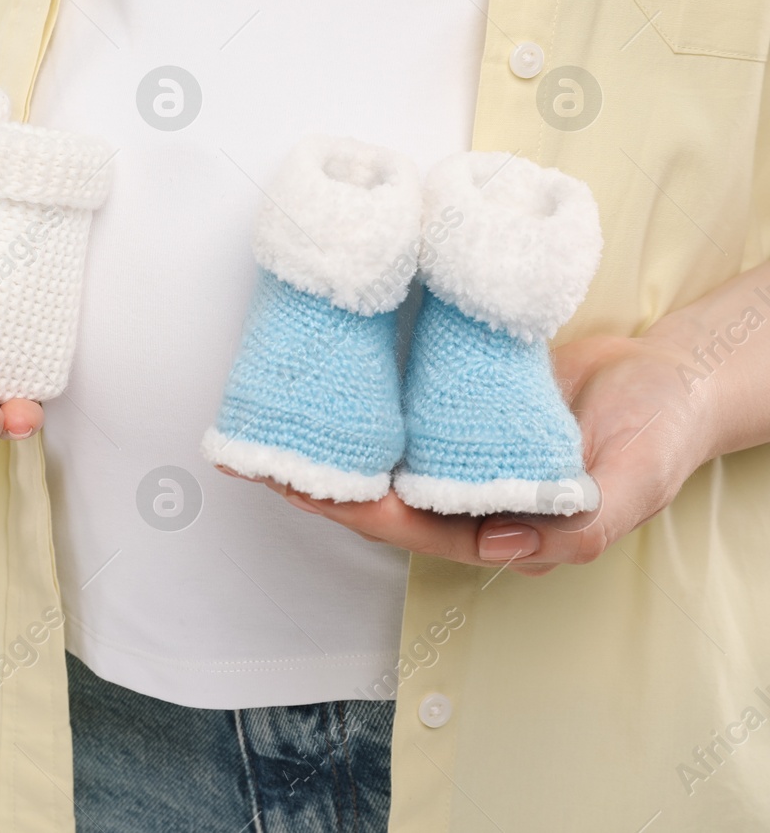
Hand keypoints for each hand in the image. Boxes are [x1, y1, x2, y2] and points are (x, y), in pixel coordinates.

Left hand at [219, 332, 715, 575]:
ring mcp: (455, 452)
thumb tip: (499, 543)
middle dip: (310, 479)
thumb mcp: (632, 485)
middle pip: (372, 492)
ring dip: (321, 443)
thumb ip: (579, 526)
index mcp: (496, 528)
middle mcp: (464, 495)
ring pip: (375, 454)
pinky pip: (397, 411)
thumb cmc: (658, 437)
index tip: (296, 488)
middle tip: (249, 454)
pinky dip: (356, 404)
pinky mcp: (454, 409)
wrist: (671, 377)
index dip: (346, 508)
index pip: (404, 524)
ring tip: (261, 421)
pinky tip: (318, 385)